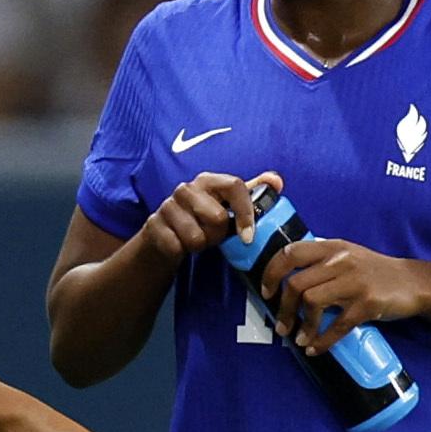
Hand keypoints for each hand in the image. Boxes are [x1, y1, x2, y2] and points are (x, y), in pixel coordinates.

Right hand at [139, 171, 284, 260]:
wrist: (164, 234)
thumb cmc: (200, 218)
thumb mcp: (226, 205)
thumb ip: (251, 192)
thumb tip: (276, 181)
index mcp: (208, 180)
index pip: (235, 186)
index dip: (245, 212)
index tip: (248, 236)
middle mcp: (186, 188)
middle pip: (217, 217)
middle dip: (217, 234)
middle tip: (211, 233)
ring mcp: (168, 205)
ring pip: (196, 237)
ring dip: (200, 244)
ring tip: (195, 238)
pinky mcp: (154, 225)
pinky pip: (178, 247)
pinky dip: (182, 251)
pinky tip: (179, 243)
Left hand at [261, 238, 430, 356]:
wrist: (414, 282)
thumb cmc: (374, 272)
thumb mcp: (347, 255)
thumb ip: (320, 260)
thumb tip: (285, 277)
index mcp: (331, 247)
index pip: (290, 253)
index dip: (271, 274)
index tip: (266, 292)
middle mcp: (341, 260)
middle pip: (296, 284)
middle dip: (283, 309)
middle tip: (281, 326)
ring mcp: (355, 282)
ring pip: (312, 302)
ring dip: (302, 326)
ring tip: (299, 339)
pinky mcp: (368, 303)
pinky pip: (337, 325)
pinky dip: (322, 341)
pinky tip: (315, 348)